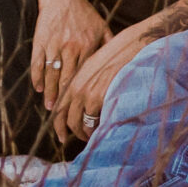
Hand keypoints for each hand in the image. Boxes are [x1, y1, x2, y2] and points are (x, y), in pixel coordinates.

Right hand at [30, 0, 110, 114]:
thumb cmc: (84, 12)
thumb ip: (110, 45)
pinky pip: (37, 63)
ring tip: (50, 108)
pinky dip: (37, 77)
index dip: (83, 94)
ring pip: (51, 74)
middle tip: (63, 115)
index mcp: (88, 46)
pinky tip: (38, 88)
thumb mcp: (102, 26)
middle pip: (66, 80)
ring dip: (50, 93)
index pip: (85, 76)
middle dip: (64, 100)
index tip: (83, 108)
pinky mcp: (40, 41)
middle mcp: (71, 47)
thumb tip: (124, 61)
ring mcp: (54, 44)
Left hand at [52, 22, 153, 145]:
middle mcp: (76, 88)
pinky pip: (92, 122)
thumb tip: (82, 104)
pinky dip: (95, 130)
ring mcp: (86, 94)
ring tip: (90, 136)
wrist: (129, 48)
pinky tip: (100, 130)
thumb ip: (84, 85)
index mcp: (73, 80)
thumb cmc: (116, 57)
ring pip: (78, 123)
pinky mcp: (98, 98)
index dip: (58, 124)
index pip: (59, 107)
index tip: (61, 134)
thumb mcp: (94, 68)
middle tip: (78, 139)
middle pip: (65, 118)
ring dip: (83, 133)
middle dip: (69, 132)